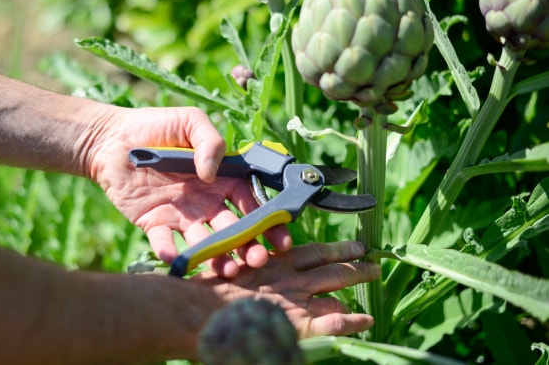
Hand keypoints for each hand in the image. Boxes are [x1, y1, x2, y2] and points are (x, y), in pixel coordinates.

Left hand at [86, 105, 291, 277]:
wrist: (110, 139)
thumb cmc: (154, 126)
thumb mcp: (189, 121)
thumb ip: (210, 141)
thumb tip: (212, 174)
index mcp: (221, 179)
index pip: (251, 203)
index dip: (268, 221)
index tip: (280, 238)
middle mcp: (206, 202)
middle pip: (233, 230)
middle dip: (248, 247)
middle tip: (257, 261)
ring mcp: (181, 216)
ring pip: (204, 243)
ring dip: (217, 258)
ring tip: (228, 270)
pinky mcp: (154, 224)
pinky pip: (164, 242)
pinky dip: (170, 252)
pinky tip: (176, 258)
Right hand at [195, 240, 379, 337]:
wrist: (197, 314)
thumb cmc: (205, 297)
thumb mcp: (228, 275)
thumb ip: (249, 269)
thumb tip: (260, 265)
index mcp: (272, 265)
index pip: (311, 253)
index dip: (332, 250)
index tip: (351, 248)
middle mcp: (289, 278)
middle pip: (329, 265)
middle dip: (351, 260)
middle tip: (371, 258)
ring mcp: (296, 299)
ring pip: (336, 281)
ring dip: (357, 276)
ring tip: (375, 273)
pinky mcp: (298, 323)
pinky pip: (333, 322)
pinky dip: (351, 321)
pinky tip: (367, 321)